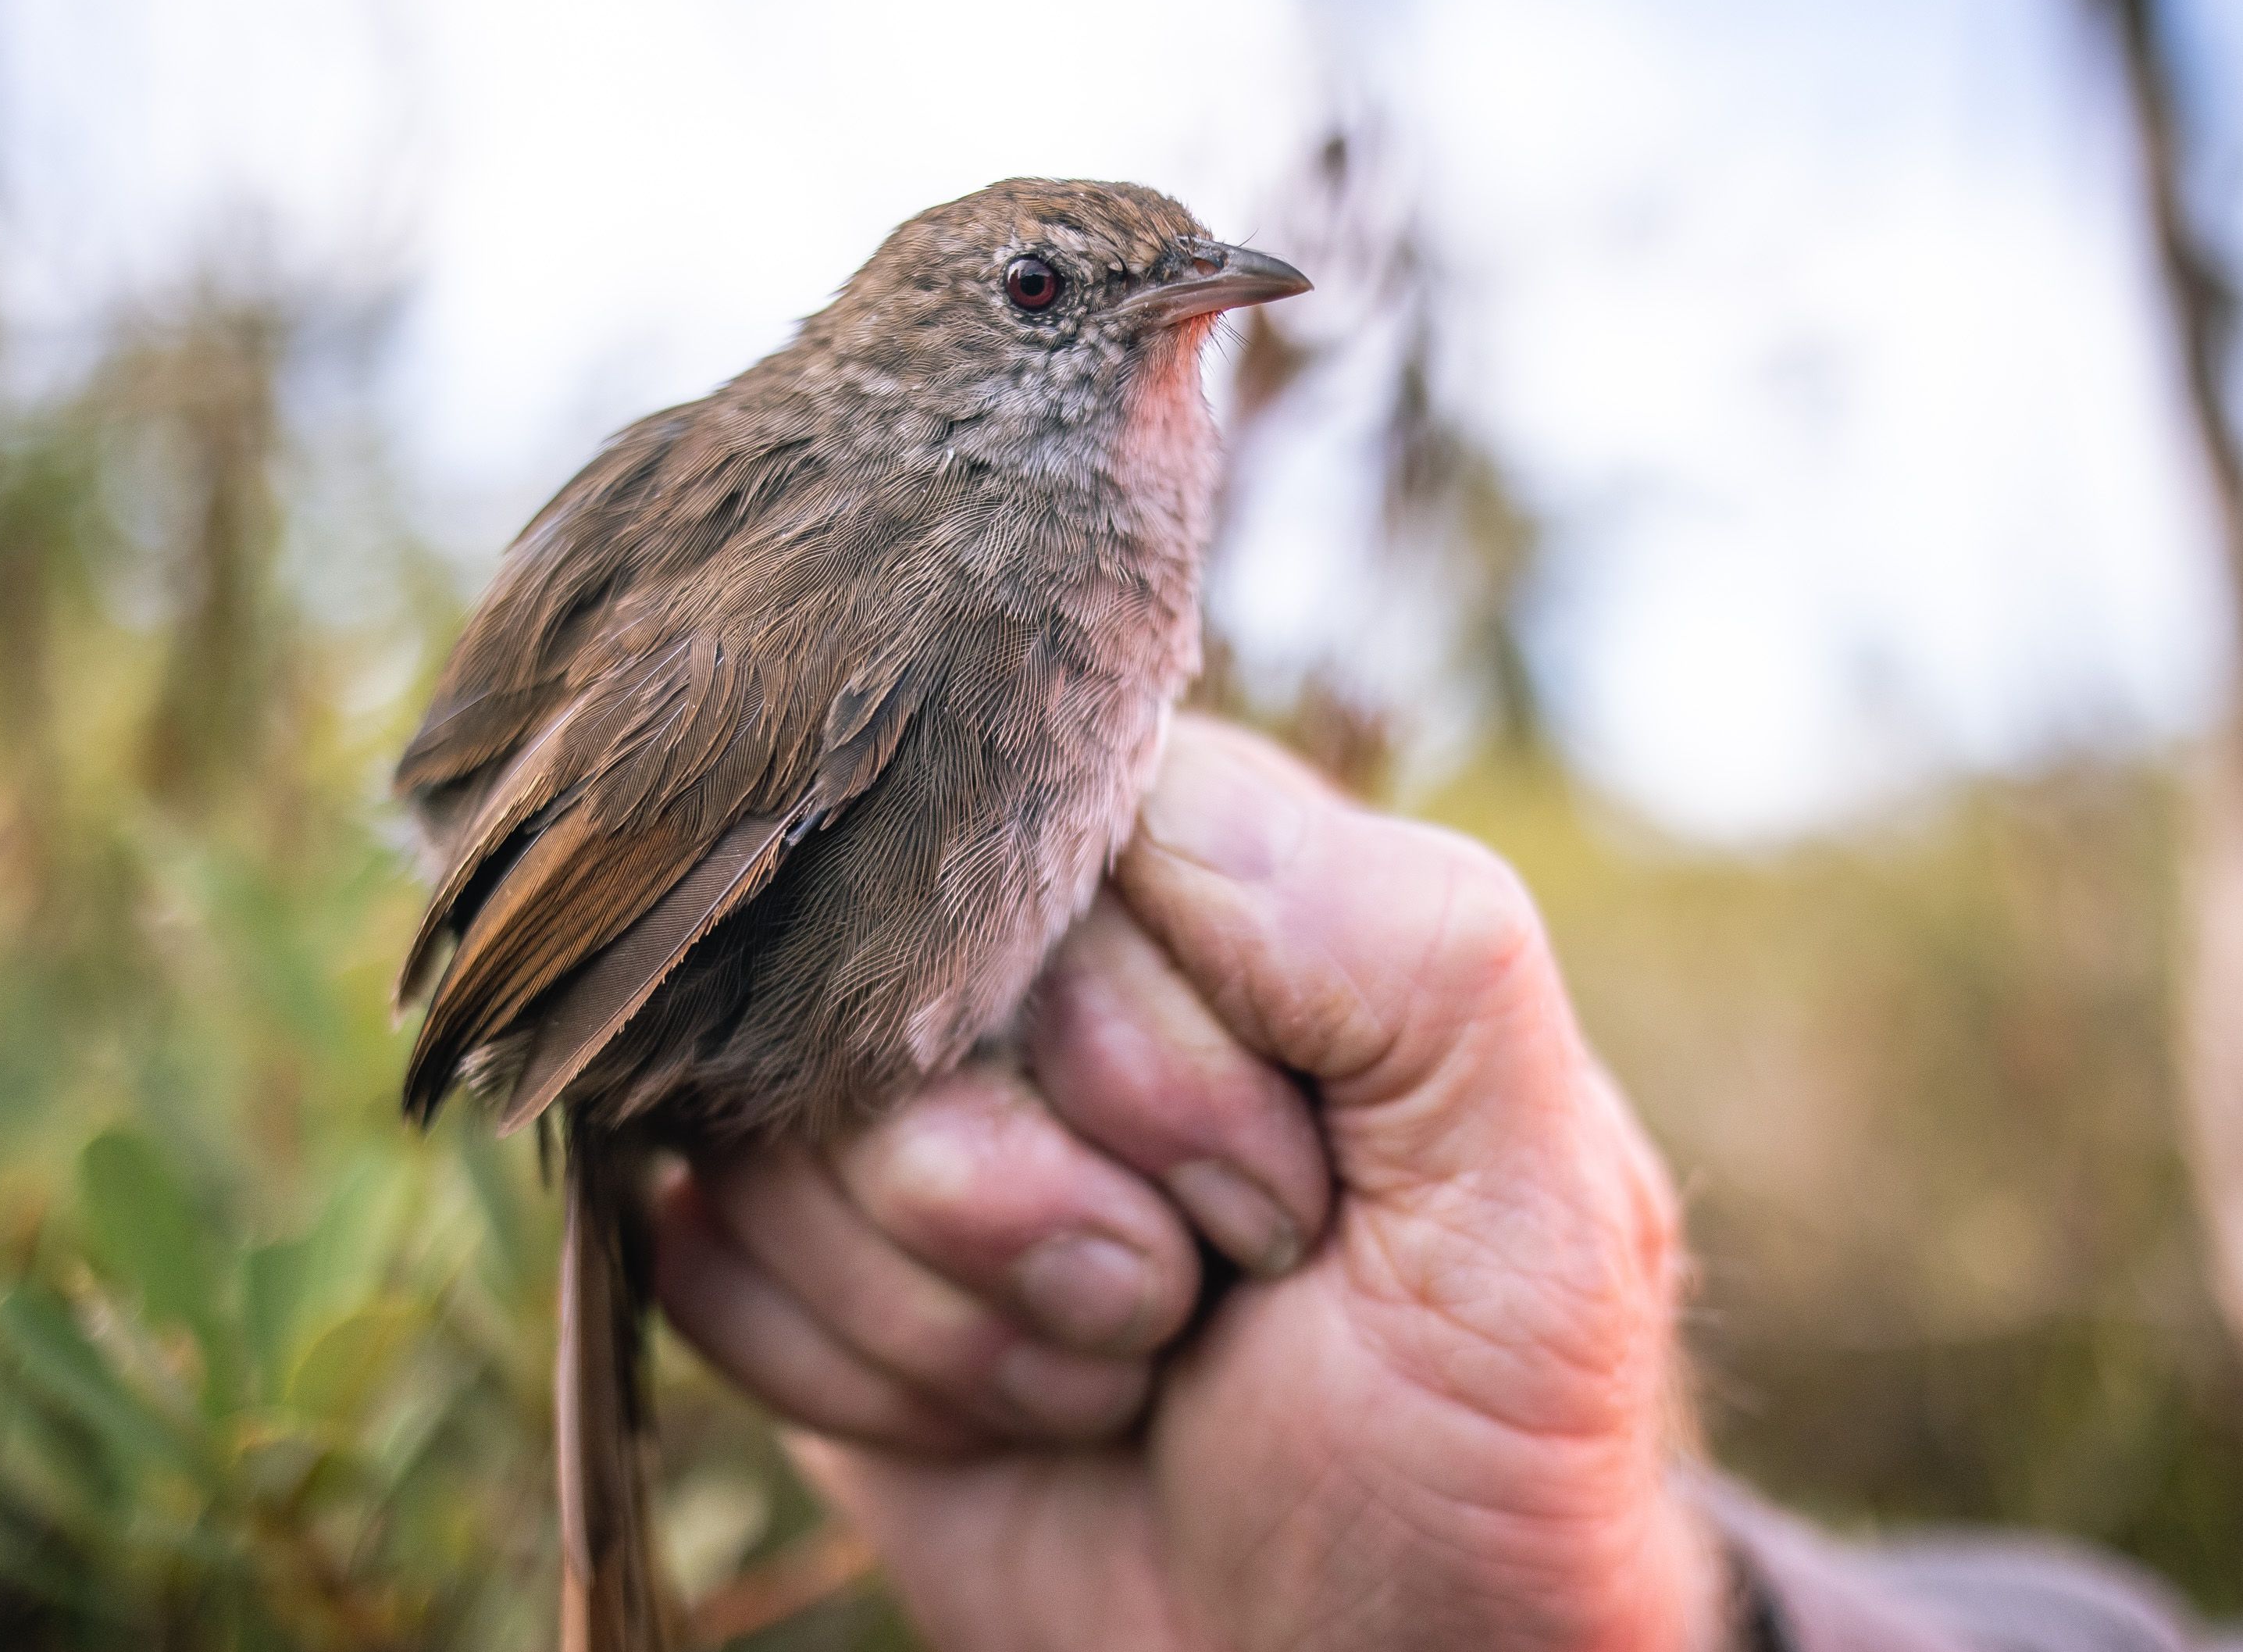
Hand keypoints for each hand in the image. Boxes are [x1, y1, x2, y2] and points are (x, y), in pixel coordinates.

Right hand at [654, 716, 1719, 1650]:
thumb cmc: (1482, 1440)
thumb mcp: (1541, 1199)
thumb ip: (1421, 954)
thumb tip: (1148, 802)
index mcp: (1221, 894)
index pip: (1056, 846)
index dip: (1145, 1057)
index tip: (1276, 1211)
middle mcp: (1034, 971)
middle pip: (887, 998)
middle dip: (1053, 1211)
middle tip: (1195, 1302)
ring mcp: (894, 1112)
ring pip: (772, 1139)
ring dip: (962, 1323)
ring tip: (1120, 1370)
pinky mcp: (794, 1252)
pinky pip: (701, 1261)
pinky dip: (861, 1385)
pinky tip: (1001, 1415)